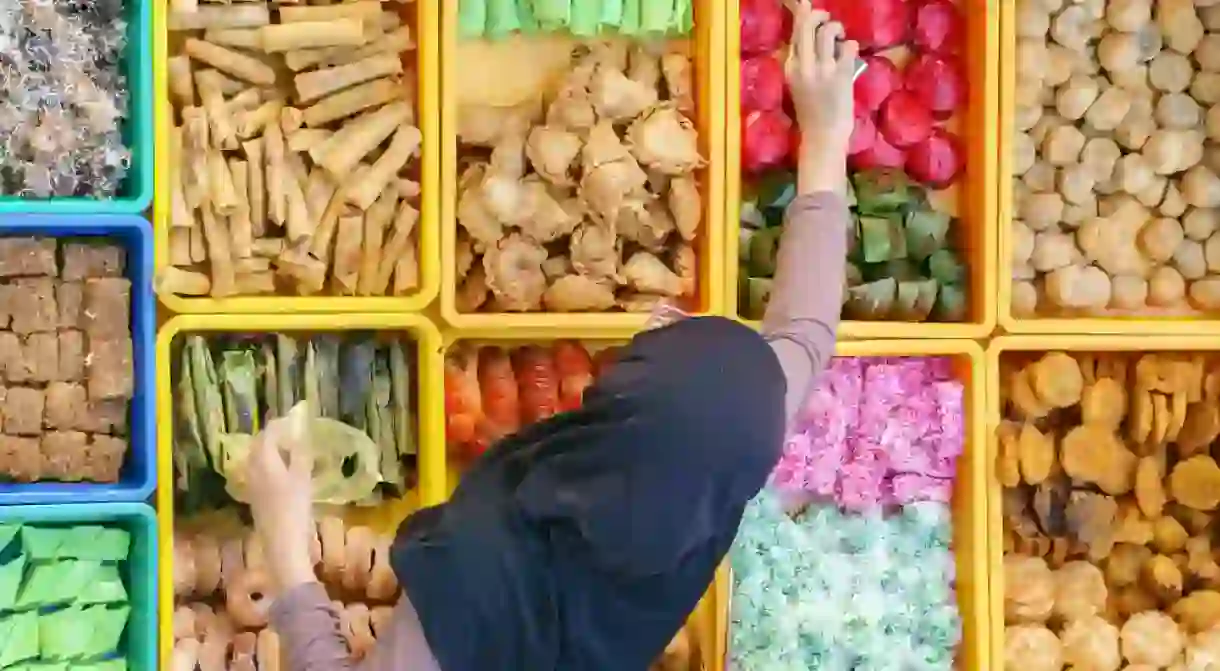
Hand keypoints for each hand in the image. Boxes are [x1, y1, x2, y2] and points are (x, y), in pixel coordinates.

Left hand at [246, 417, 316, 593]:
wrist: (282, 543)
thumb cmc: (294, 507)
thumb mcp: (302, 477)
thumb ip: (300, 453)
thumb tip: (301, 433)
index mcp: (264, 460)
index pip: (269, 433)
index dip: (282, 423)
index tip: (296, 417)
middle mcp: (253, 468)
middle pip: (261, 444)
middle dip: (275, 434)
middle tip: (294, 431)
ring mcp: (252, 484)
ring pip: (259, 458)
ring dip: (273, 449)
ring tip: (291, 448)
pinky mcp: (256, 496)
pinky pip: (261, 470)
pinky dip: (272, 463)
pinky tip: (286, 470)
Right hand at [785, 2, 858, 193]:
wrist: (822, 136)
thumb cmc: (812, 112)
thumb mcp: (799, 84)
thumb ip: (803, 62)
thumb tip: (813, 39)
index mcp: (790, 67)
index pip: (795, 33)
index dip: (802, 15)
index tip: (806, 5)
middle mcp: (803, 65)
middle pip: (808, 25)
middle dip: (818, 14)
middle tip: (827, 18)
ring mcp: (822, 69)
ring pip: (828, 31)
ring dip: (837, 28)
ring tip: (840, 38)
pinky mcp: (840, 74)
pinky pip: (849, 46)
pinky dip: (851, 46)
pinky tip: (850, 54)